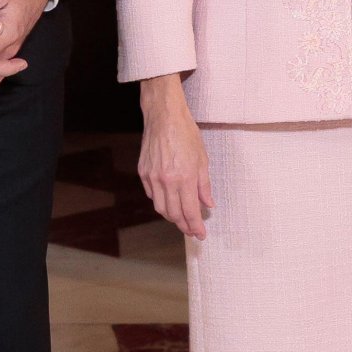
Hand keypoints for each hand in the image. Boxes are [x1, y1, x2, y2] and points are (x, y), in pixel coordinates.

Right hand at [139, 75, 212, 240]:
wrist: (164, 117)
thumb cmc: (186, 134)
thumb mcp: (202, 159)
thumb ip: (205, 185)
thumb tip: (208, 204)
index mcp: (184, 178)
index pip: (190, 211)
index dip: (196, 226)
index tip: (201, 235)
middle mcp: (167, 180)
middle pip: (174, 214)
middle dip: (184, 225)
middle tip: (192, 230)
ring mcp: (152, 177)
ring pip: (160, 208)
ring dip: (172, 217)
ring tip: (181, 220)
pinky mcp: (143, 172)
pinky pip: (152, 195)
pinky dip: (161, 202)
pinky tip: (169, 202)